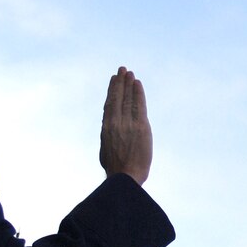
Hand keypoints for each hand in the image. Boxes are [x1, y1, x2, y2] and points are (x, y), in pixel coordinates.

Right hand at [99, 67, 152, 184]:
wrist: (125, 177)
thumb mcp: (105, 150)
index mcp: (106, 128)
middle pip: (117, 97)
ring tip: (130, 73)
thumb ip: (107, 136)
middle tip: (122, 70)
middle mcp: (115, 122)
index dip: (112, 91)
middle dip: (119, 82)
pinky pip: (139, 104)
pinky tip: (137, 83)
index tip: (113, 81)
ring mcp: (127, 123)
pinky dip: (138, 92)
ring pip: (128, 98)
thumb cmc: (115, 169)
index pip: (109, 104)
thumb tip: (107, 129)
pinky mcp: (140, 126)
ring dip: (129, 84)